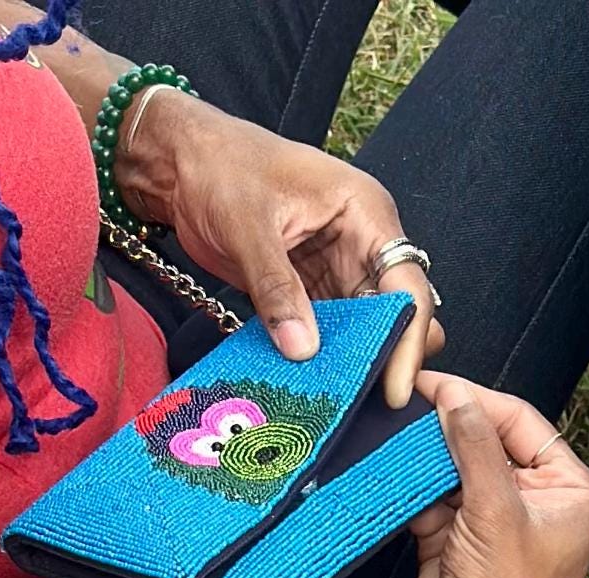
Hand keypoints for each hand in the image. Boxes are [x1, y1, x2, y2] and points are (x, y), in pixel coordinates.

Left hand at [119, 92, 439, 402]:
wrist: (180, 163)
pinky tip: (313, 385)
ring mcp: (336, 270)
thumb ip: (276, 287)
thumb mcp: (248, 225)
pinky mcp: (309, 292)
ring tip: (338, 401)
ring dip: (353, 363)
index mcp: (364, 213)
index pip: (407, 285)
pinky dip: (322, 359)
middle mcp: (361, 244)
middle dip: (386, 356)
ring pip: (364, 331)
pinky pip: (327, 334)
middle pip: (394, 314)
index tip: (394, 390)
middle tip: (369, 402)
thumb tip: (303, 349)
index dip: (408, 338)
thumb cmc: (220, 166)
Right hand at [403, 375, 588, 577]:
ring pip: (459, 468)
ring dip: (428, 458)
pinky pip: (438, 497)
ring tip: (396, 436)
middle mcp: (543, 502)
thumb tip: (454, 396)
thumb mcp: (496, 510)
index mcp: (574, 491)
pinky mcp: (463, 538)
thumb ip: (474, 445)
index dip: (477, 401)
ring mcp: (501, 521)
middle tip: (409, 406)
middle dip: (448, 428)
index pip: (523, 422)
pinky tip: (394, 473)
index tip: (434, 384)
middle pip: (489, 442)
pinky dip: (416, 488)